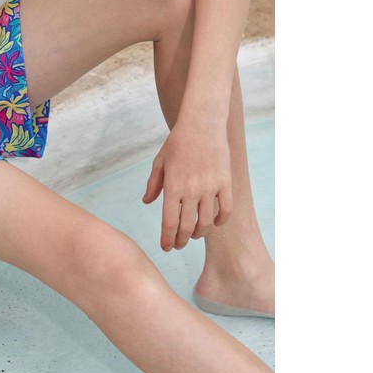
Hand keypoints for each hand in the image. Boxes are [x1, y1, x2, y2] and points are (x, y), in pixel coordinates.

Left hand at [142, 122, 232, 250]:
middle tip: (177, 245)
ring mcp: (210, 187)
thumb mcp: (160, 162)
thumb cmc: (177, 143)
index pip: (169, 222)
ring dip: (199, 234)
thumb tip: (147, 202)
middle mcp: (191, 189)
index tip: (165, 247)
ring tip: (193, 235)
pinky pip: (225, 210)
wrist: (201, 124)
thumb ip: (153, 184)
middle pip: (186, 227)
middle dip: (180, 241)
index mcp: (172, 185)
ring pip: (206, 223)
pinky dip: (219, 222)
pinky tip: (213, 224)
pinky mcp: (225, 183)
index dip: (167, 239)